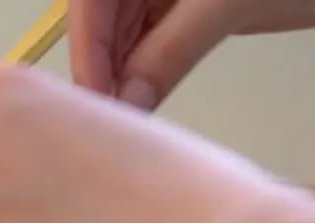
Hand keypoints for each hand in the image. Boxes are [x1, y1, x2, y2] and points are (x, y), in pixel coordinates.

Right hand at [70, 0, 314, 108]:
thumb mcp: (226, 4)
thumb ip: (171, 50)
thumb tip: (129, 100)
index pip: (91, 0)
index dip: (88, 47)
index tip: (96, 96)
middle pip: (100, 17)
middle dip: (102, 64)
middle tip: (109, 118)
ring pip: (121, 34)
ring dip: (120, 73)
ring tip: (125, 115)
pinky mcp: (182, 8)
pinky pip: (147, 41)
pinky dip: (143, 71)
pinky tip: (143, 98)